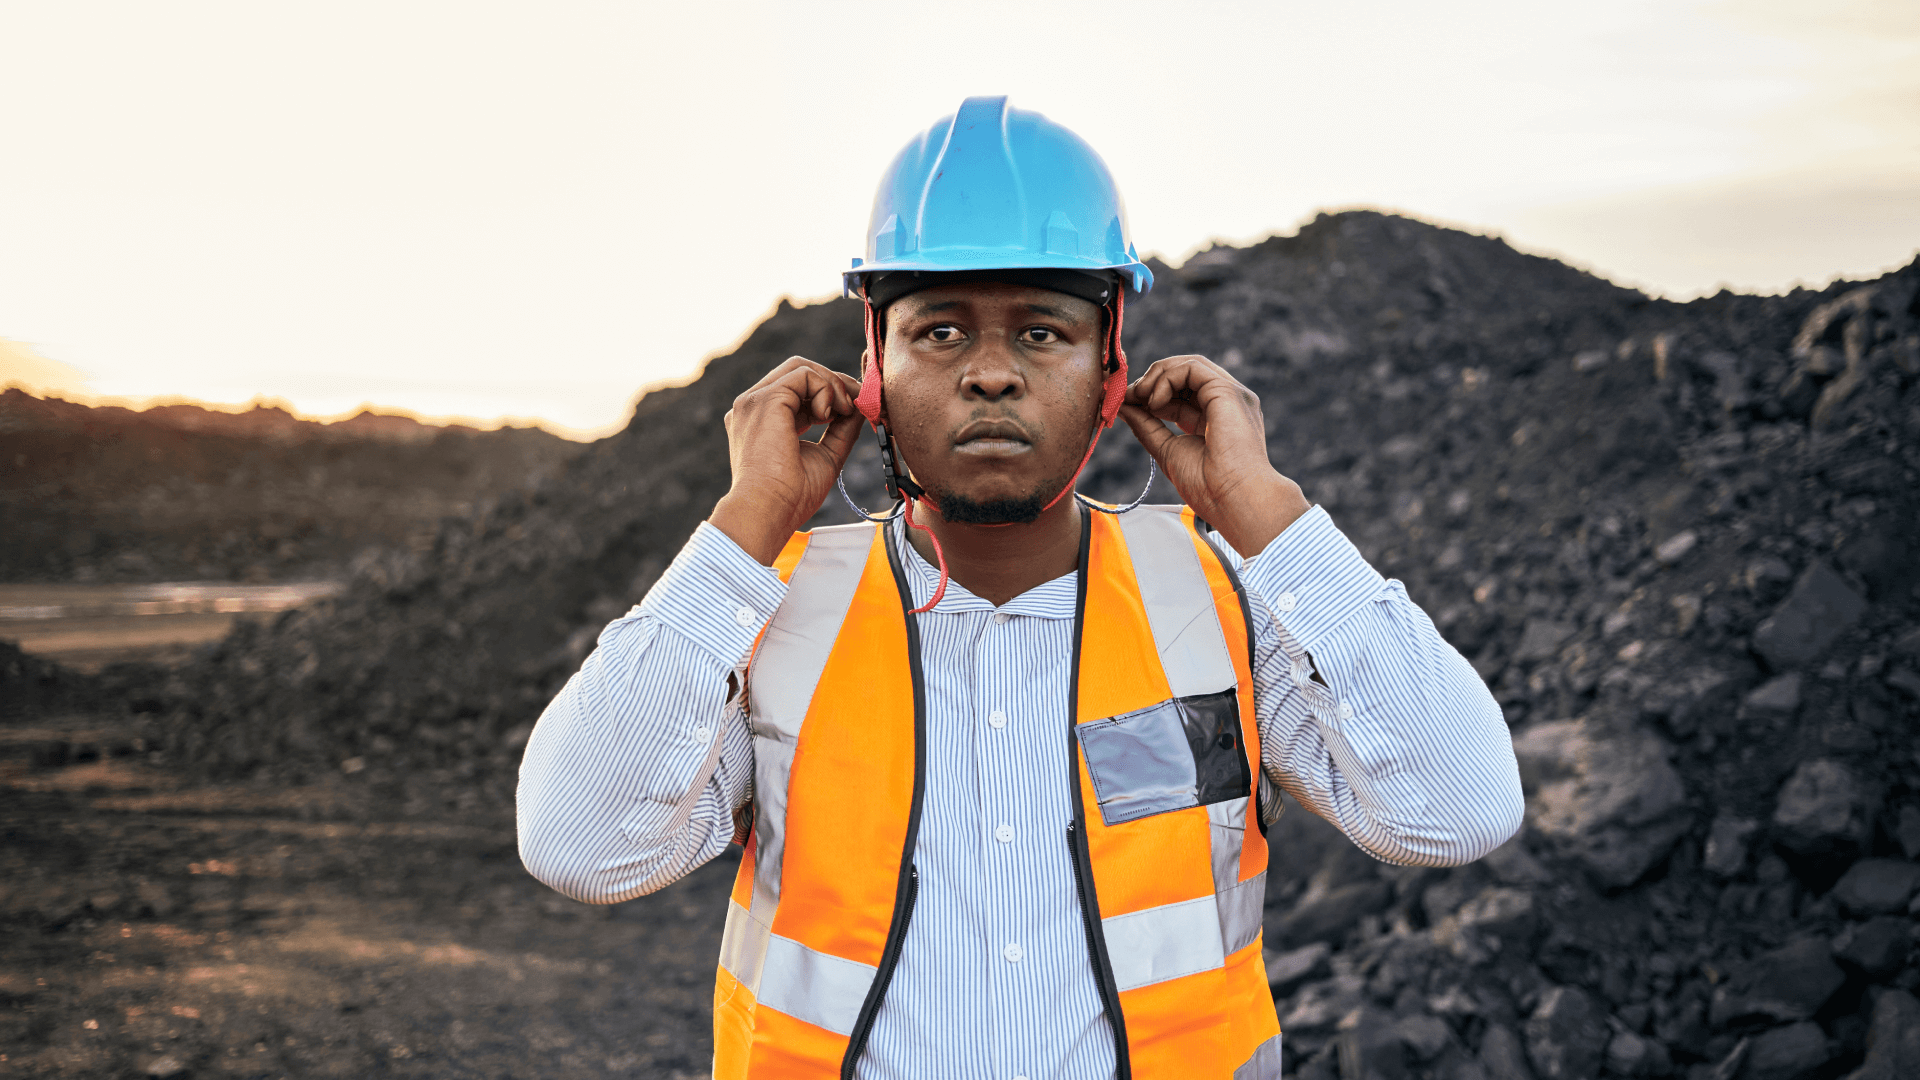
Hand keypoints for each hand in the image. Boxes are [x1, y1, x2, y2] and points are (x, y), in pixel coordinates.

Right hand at [709, 356, 865, 564]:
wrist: (769, 511)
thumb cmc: (790, 496)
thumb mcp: (825, 456)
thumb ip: (840, 430)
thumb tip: (859, 408)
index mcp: (761, 421)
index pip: (797, 390)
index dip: (828, 394)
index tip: (851, 410)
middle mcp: (753, 407)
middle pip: (797, 371)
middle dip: (833, 383)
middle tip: (854, 406)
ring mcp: (754, 400)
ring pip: (801, 368)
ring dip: (832, 385)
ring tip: (842, 413)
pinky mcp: (765, 399)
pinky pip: (804, 374)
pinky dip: (826, 389)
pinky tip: (830, 415)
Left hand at [1118, 354, 1309, 555]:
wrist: (1234, 499)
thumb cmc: (1208, 486)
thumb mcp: (1168, 451)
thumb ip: (1147, 427)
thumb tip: (1124, 406)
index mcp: (1215, 419)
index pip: (1181, 393)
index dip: (1151, 393)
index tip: (1128, 403)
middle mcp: (1225, 403)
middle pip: (1186, 374)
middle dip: (1152, 380)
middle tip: (1129, 396)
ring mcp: (1230, 395)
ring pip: (1189, 365)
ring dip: (1157, 376)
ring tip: (1140, 397)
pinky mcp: (1228, 391)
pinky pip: (1192, 368)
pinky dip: (1167, 378)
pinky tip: (1156, 402)